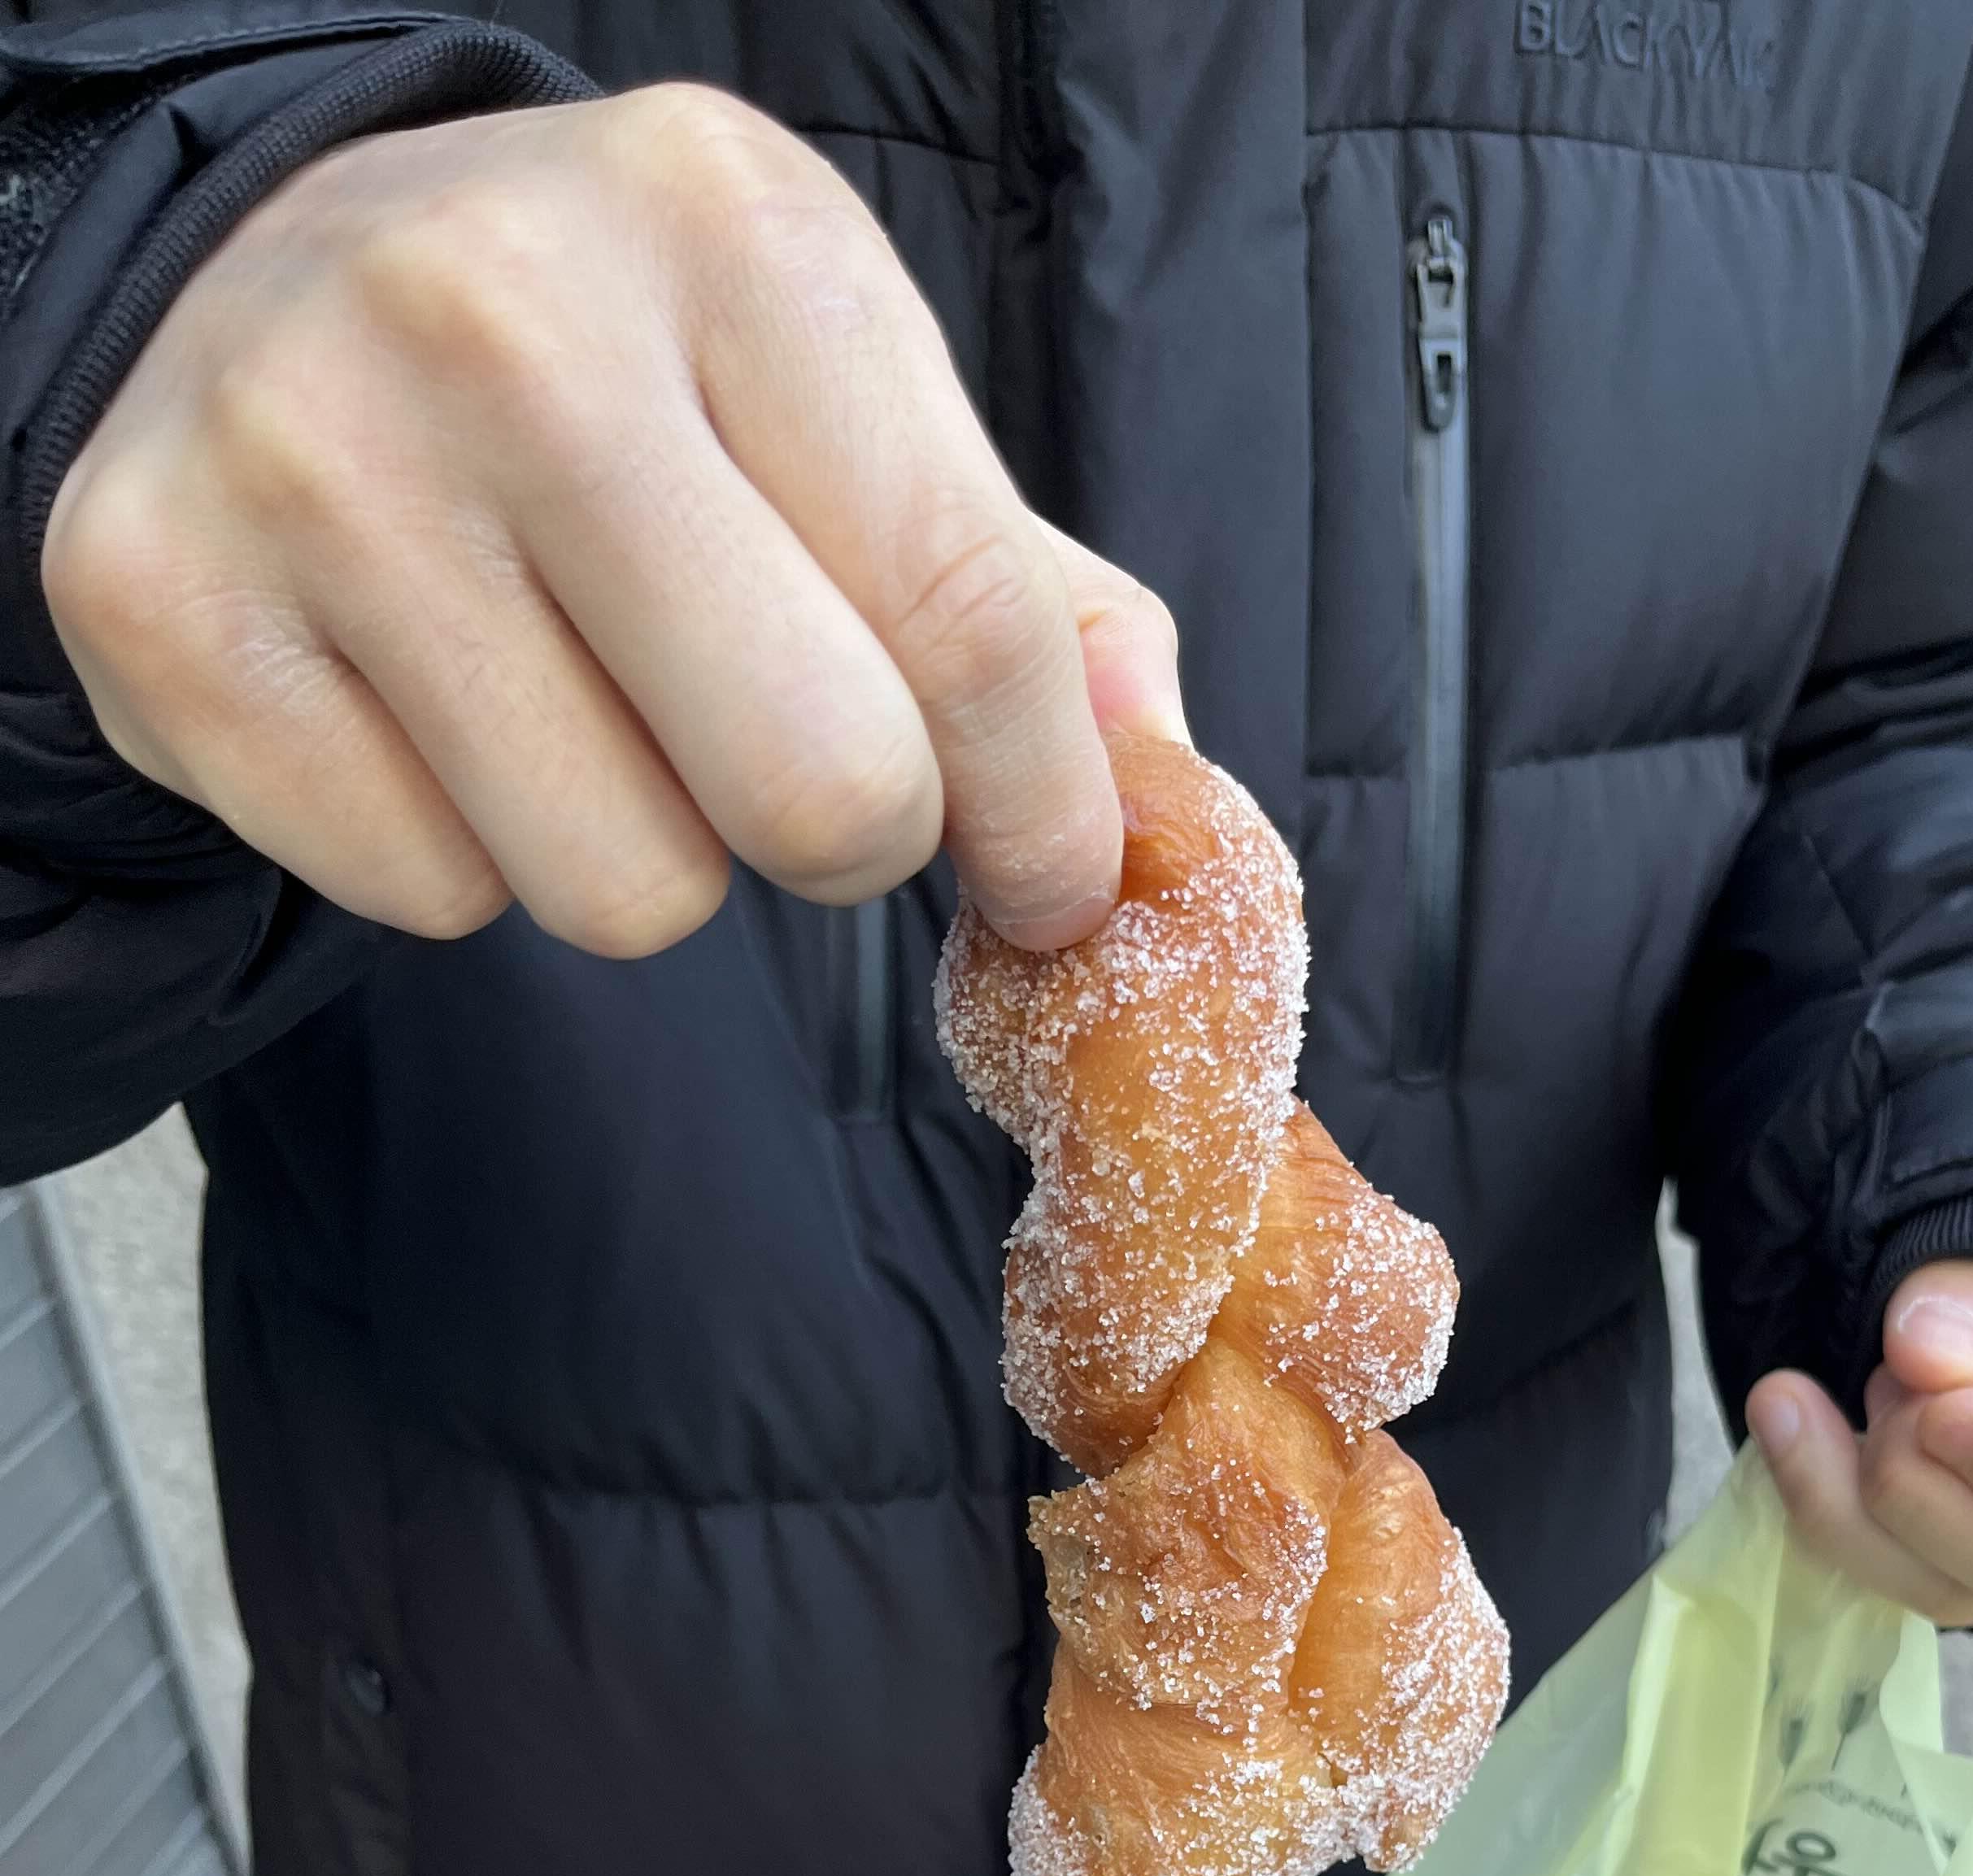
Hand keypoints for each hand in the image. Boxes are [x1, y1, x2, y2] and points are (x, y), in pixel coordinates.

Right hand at [41, 91, 1185, 956]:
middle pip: (817, 794)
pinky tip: (423, 700)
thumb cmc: (619, 373)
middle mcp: (503, 316)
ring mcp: (307, 459)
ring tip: (571, 693)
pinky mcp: (162, 605)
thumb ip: (1024, 596)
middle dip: (839, 833)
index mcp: (728, 229)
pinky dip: (458, 853)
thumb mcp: (842, 405)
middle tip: (777, 760)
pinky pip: (431, 898)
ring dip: (638, 849)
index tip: (1051, 884)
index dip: (1045, 810)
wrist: (264, 291)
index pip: (970, 618)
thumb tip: (1158, 781)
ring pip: (622, 890)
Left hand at [1744, 1261, 1972, 1625]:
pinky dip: (1817, 1501)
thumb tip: (1926, 1355)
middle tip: (1887, 1380)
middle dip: (1931, 1489)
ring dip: (1857, 1498)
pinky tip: (1788, 1419)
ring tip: (1836, 1386)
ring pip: (1949, 1593)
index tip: (1948, 1414)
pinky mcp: (1945, 1561)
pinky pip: (1881, 1576)